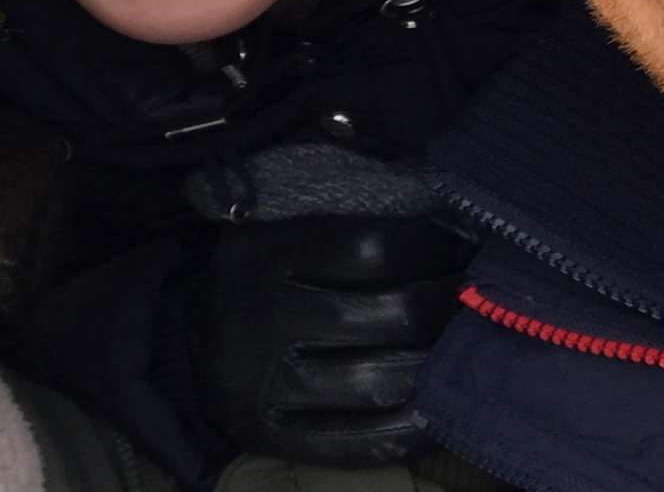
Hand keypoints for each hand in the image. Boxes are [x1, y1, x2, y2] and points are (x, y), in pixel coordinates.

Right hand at [195, 214, 475, 466]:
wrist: (188, 338)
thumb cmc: (262, 274)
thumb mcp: (280, 228)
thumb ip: (343, 221)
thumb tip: (444, 222)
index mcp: (264, 252)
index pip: (374, 247)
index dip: (433, 246)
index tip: (464, 245)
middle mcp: (261, 316)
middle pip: (390, 314)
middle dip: (448, 304)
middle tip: (476, 296)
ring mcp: (264, 383)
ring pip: (381, 380)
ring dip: (440, 365)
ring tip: (465, 345)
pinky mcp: (271, 435)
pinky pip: (358, 442)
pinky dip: (411, 430)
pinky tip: (441, 408)